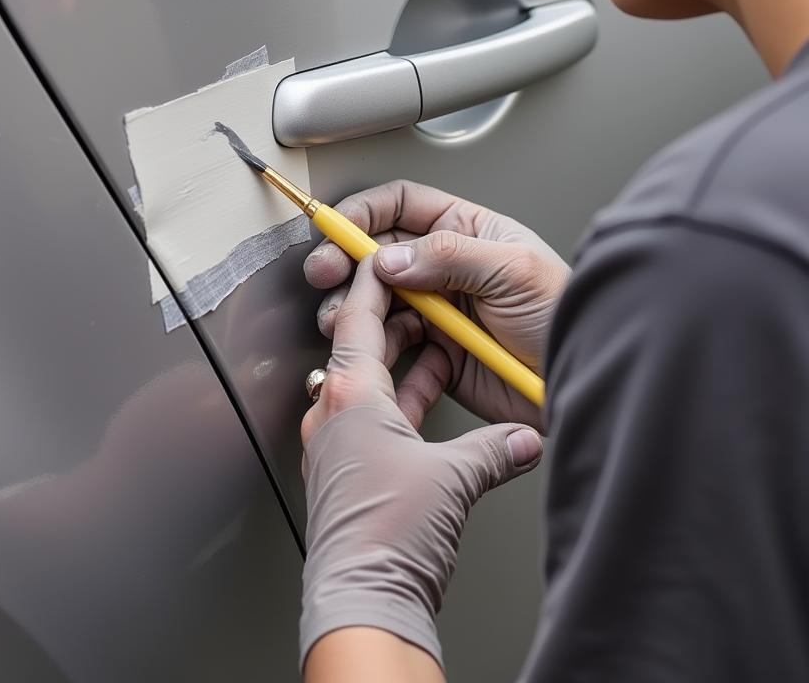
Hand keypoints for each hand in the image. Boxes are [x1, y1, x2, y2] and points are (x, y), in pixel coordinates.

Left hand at [300, 258, 542, 672]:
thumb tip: (521, 439)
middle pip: (364, 346)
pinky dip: (404, 403)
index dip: (377, 281)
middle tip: (428, 302)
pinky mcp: (350, 471)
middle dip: (398, 322)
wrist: (363, 601)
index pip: (360, 316)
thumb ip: (493, 448)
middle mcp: (335, 411)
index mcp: (351, 394)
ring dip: (405, 363)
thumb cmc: (387, 536)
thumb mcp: (453, 477)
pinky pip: (377, 418)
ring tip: (440, 348)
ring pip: (373, 383)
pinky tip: (431, 407)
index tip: (385, 255)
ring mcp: (340, 443)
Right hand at [304, 180, 569, 429]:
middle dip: (345, 260)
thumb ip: (449, 257)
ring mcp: (438, 309)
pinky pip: (390, 342)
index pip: (401, 206)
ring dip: (353, 305)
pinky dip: (373, 345)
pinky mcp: (435, 351)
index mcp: (465, 231)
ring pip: (376, 299)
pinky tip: (373, 349)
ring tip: (343, 317)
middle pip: (378, 252)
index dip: (364, 212)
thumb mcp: (513, 271)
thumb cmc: (566, 315)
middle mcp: (445, 266)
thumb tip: (390, 257)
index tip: (334, 227)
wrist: (581, 381)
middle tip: (326, 273)